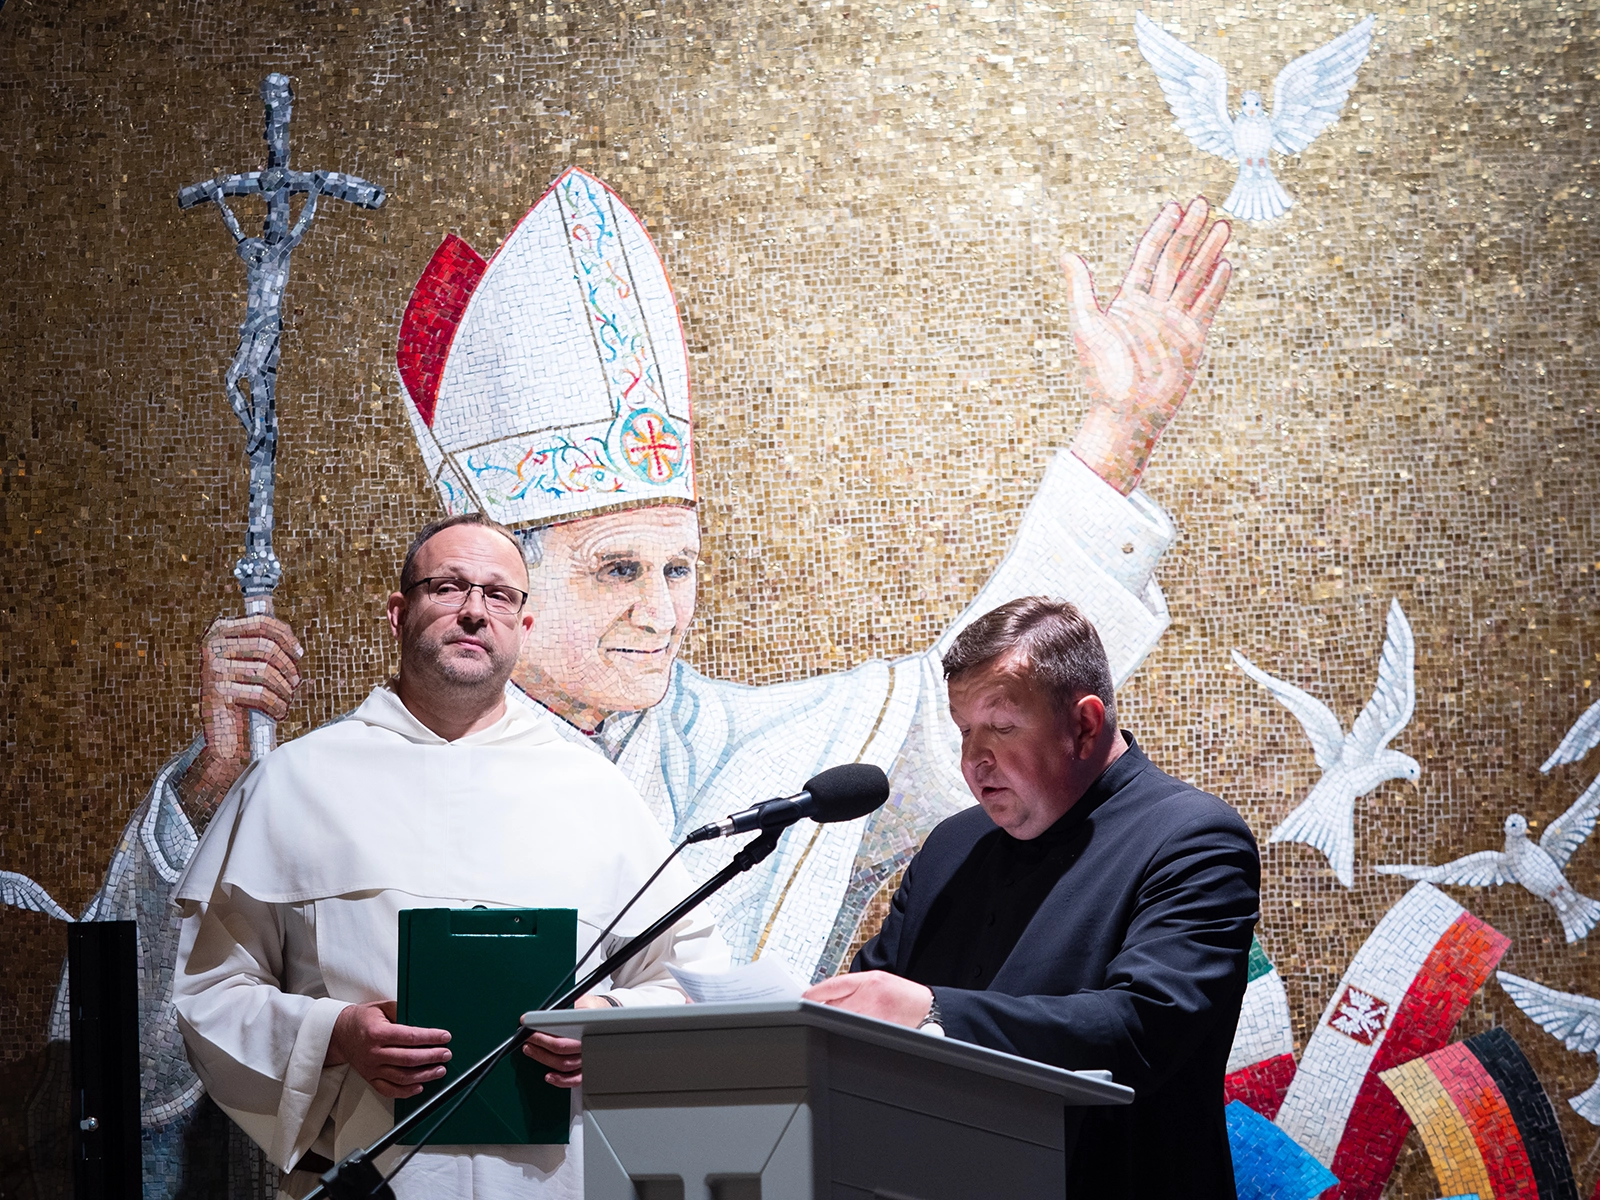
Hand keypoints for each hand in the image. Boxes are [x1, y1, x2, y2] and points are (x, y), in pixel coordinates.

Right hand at [176, 613, 303, 826]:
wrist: (226, 738)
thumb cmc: (245, 698)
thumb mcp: (250, 665)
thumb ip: (264, 647)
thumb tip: (292, 641)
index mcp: (219, 633)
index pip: (260, 622)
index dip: (286, 636)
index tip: (298, 653)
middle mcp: (211, 647)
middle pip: (267, 647)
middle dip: (288, 667)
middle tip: (294, 683)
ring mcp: (212, 670)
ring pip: (266, 671)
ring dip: (285, 689)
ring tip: (286, 699)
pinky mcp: (217, 694)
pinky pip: (261, 694)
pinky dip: (278, 705)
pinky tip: (279, 712)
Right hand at [326, 1001, 451, 1099]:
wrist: (339, 1034)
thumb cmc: (363, 1019)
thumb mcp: (382, 1007)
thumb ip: (401, 1009)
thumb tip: (422, 1016)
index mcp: (377, 1033)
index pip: (409, 1037)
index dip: (430, 1037)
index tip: (444, 1037)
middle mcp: (374, 1053)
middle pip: (409, 1059)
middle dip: (432, 1057)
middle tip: (446, 1054)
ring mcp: (371, 1068)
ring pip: (402, 1077)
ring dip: (424, 1075)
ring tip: (439, 1070)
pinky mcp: (370, 1079)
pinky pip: (389, 1090)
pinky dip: (406, 1091)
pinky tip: (420, 1086)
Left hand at [521, 994, 610, 1088]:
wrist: (606, 1013)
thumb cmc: (592, 1008)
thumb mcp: (582, 1001)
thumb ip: (566, 1009)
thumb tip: (543, 1015)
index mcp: (589, 1024)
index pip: (563, 1029)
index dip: (543, 1031)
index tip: (528, 1028)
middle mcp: (589, 1042)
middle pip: (560, 1048)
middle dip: (540, 1044)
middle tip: (528, 1039)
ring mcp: (588, 1057)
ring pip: (564, 1064)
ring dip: (543, 1059)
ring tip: (531, 1050)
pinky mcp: (587, 1068)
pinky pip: (575, 1080)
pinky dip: (561, 1080)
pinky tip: (549, 1076)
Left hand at [801, 971, 933, 1028]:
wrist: (928, 1009)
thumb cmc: (901, 994)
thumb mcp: (877, 980)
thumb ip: (851, 987)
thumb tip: (823, 997)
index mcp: (868, 981)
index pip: (833, 985)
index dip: (814, 994)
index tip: (803, 999)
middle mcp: (870, 997)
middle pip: (833, 1006)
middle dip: (821, 1011)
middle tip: (811, 1016)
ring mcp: (874, 1016)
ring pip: (842, 1022)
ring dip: (832, 1024)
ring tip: (830, 1026)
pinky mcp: (880, 1033)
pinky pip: (856, 1035)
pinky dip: (847, 1036)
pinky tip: (846, 1036)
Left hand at [1064, 197, 1231, 494]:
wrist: (1127, 413)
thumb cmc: (1102, 374)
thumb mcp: (1086, 325)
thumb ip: (1080, 288)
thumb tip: (1067, 254)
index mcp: (1127, 300)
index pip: (1148, 256)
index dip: (1161, 231)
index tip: (1174, 207)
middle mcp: (1153, 308)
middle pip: (1175, 261)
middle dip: (1190, 232)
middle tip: (1204, 202)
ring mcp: (1175, 322)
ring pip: (1195, 278)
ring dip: (1209, 252)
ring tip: (1223, 226)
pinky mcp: (1193, 339)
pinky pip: (1207, 306)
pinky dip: (1217, 286)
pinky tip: (1226, 264)